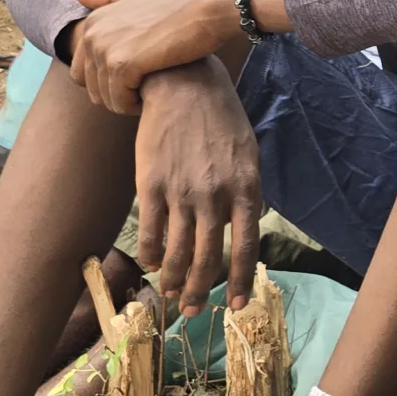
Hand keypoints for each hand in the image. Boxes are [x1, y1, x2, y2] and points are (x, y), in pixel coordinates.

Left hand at [70, 0, 236, 114]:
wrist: (208, 7)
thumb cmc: (181, 3)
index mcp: (93, 22)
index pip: (82, 71)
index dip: (108, 81)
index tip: (136, 78)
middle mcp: (92, 34)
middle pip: (92, 88)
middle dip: (116, 95)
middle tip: (145, 89)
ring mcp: (104, 49)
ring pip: (105, 98)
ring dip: (127, 103)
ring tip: (151, 92)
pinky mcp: (121, 65)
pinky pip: (120, 101)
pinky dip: (136, 105)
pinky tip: (155, 95)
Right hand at [131, 59, 261, 317]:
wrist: (183, 85)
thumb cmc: (220, 119)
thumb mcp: (248, 154)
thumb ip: (248, 192)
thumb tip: (246, 226)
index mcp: (246, 188)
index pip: (246, 246)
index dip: (239, 280)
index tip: (234, 305)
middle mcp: (216, 195)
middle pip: (208, 257)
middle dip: (199, 290)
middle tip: (191, 311)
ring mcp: (182, 191)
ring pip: (177, 250)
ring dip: (172, 279)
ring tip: (168, 294)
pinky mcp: (151, 184)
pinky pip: (149, 231)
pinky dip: (148, 254)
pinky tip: (148, 263)